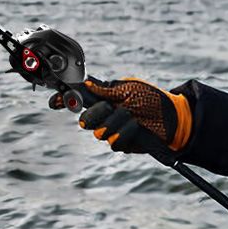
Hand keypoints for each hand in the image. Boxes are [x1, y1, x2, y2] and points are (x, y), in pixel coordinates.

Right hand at [50, 76, 192, 152]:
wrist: (173, 118)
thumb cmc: (153, 99)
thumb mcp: (130, 88)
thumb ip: (107, 88)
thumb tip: (86, 84)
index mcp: (104, 99)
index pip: (79, 100)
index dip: (64, 101)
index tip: (54, 101)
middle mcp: (104, 116)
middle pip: (84, 119)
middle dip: (95, 112)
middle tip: (108, 107)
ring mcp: (111, 131)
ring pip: (98, 131)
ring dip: (116, 121)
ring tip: (131, 115)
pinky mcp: (121, 144)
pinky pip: (113, 141)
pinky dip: (125, 131)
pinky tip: (135, 126)